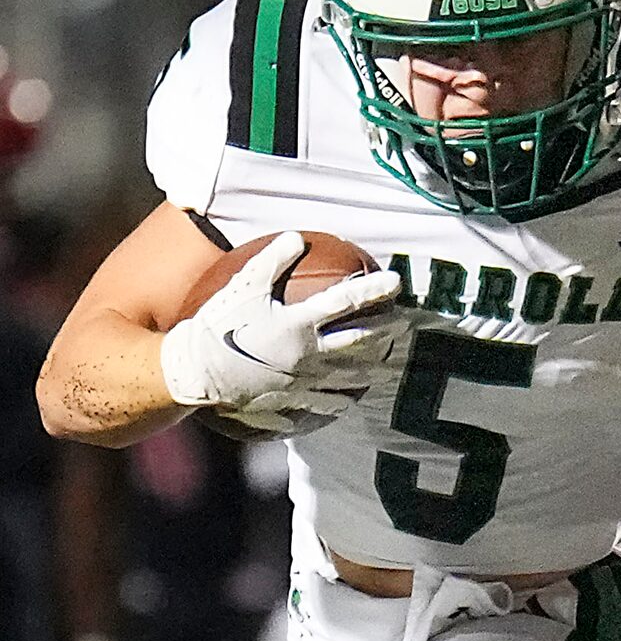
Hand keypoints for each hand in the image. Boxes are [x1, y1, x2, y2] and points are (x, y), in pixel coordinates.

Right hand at [157, 232, 404, 432]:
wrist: (195, 374)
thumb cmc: (215, 327)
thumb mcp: (241, 288)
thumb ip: (270, 262)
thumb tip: (295, 237)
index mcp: (298, 323)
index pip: (345, 301)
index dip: (373, 290)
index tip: (396, 282)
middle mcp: (309, 354)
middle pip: (360, 341)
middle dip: (387, 331)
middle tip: (405, 323)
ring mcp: (306, 381)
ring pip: (353, 376)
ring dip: (376, 369)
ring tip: (391, 366)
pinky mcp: (296, 402)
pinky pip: (327, 403)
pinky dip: (342, 400)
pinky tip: (350, 400)